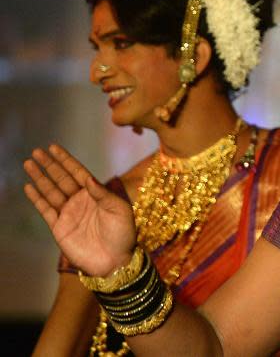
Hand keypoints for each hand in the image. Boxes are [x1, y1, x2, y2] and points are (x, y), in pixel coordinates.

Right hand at [23, 144, 135, 276]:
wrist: (115, 261)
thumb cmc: (123, 234)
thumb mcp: (119, 210)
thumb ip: (102, 194)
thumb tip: (87, 178)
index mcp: (97, 194)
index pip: (78, 172)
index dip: (65, 160)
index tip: (54, 147)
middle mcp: (81, 201)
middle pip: (61, 179)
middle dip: (49, 165)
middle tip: (36, 151)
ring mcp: (69, 213)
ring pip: (50, 191)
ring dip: (40, 177)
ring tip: (28, 163)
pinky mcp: (59, 227)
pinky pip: (45, 209)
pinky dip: (37, 198)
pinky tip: (29, 186)